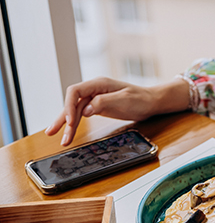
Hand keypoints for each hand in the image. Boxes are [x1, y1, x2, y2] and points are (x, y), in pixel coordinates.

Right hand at [45, 76, 189, 145]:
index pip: (75, 91)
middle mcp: (95, 89)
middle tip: (53, 133)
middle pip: (72, 102)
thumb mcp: (125, 100)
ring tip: (61, 139)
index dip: (68, 106)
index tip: (71, 122)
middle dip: (63, 117)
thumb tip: (86, 108)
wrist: (152, 102)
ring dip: (68, 124)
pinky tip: (70, 131)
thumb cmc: (141, 99)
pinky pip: (82, 114)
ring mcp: (96, 98)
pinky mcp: (99, 106)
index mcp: (100, 83)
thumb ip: (105, 102)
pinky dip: (76, 123)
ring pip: (76, 110)